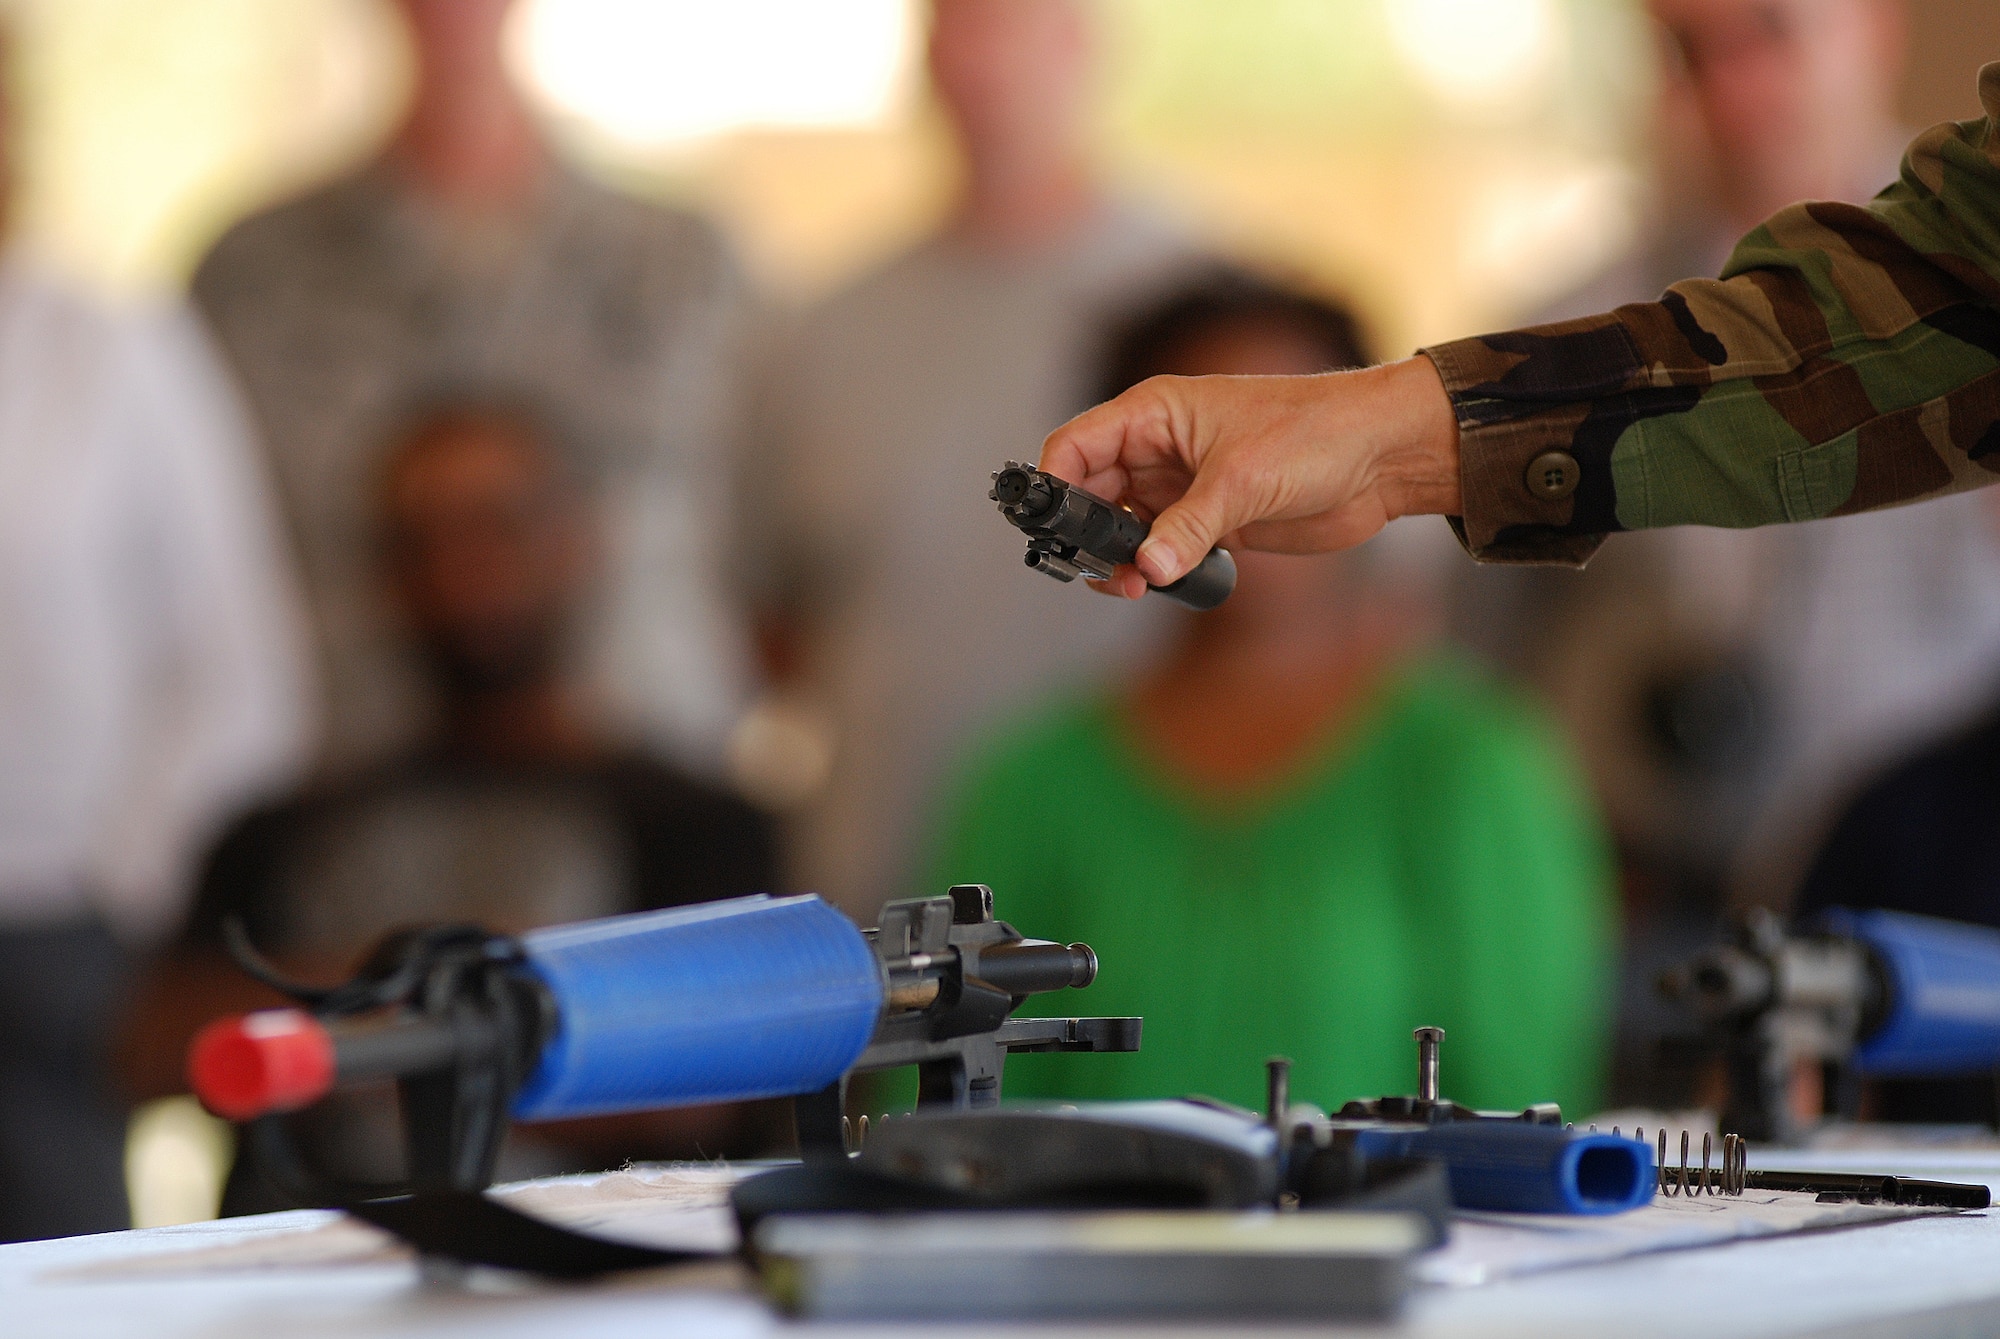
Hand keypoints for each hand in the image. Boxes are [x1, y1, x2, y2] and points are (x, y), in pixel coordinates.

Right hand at [1037, 355, 1462, 597]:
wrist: (1383, 455)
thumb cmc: (1317, 433)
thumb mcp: (1243, 478)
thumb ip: (1188, 526)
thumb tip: (1147, 568)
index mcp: (1155, 413)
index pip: (1076, 444)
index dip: (1055, 484)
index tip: (1054, 530)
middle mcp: (1161, 447)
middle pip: (1092, 493)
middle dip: (1088, 535)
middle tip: (1100, 572)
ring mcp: (1184, 485)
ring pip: (1125, 527)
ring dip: (1120, 560)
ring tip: (1133, 587)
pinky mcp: (1212, 519)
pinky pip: (1162, 548)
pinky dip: (1154, 569)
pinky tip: (1162, 584)